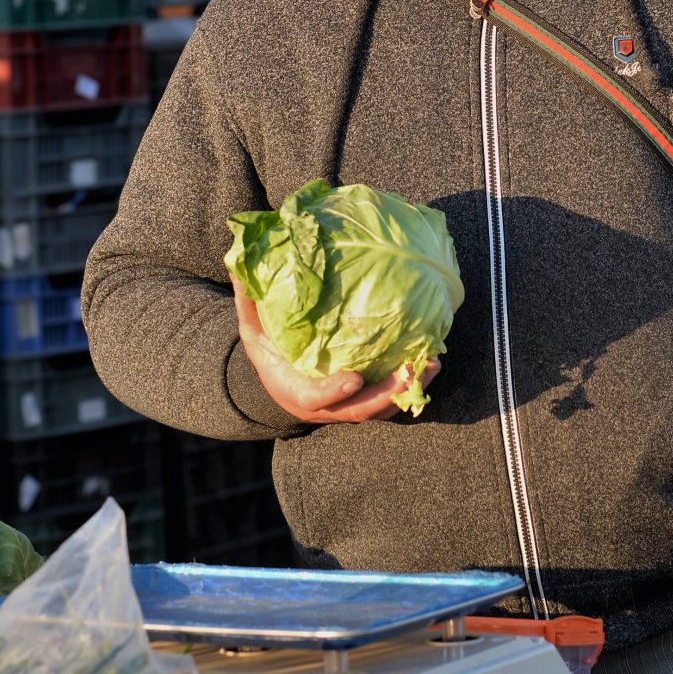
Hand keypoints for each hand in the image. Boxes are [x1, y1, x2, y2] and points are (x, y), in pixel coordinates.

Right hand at [233, 278, 440, 423]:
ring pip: (379, 409)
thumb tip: (240, 263)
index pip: (312, 398)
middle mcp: (321, 406)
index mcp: (290, 388)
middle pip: (356, 410)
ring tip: (432, 364)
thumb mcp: (250, 324)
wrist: (276, 374)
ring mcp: (343, 406)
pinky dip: (411, 384)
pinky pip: (389, 399)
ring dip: (407, 390)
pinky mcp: (362, 400)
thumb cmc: (265, 344)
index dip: (333, 391)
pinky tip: (430, 359)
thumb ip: (248, 299)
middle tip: (411, 371)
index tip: (355, 378)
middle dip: (386, 394)